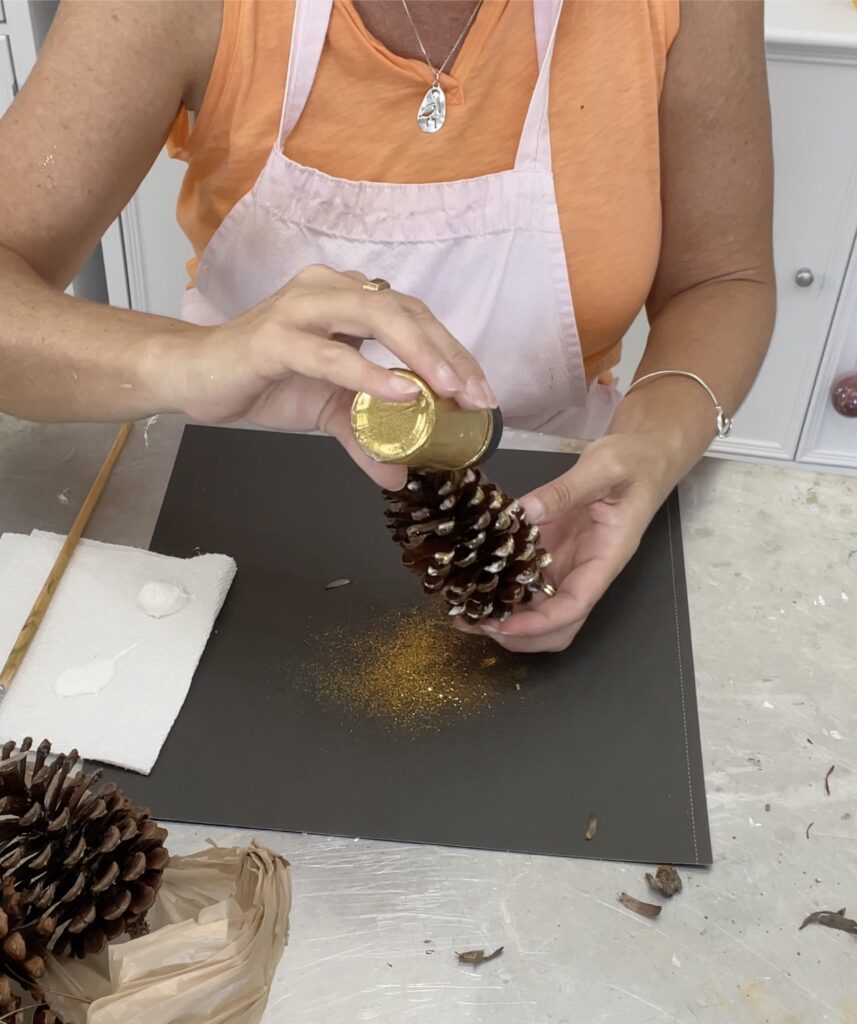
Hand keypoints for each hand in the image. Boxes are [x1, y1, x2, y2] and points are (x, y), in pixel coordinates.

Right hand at [161, 265, 495, 487]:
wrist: (196, 377)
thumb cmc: (263, 380)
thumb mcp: (327, 412)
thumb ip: (366, 438)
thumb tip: (399, 477)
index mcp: (348, 299)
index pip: (414, 317)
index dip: (453, 352)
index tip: (481, 393)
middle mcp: (329, 291)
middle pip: (404, 311)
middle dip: (447, 354)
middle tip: (476, 396)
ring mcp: (300, 309)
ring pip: (374, 316)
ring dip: (418, 354)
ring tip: (450, 390)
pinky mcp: (272, 338)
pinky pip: (328, 353)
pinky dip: (366, 373)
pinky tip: (398, 394)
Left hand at [456, 432, 681, 652]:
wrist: (644, 455)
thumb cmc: (635, 463)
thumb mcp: (603, 468)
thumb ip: (564, 491)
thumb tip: (523, 513)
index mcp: (606, 558)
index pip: (575, 606)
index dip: (538, 624)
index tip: (501, 625)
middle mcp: (586, 571)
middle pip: (558, 625)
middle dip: (518, 634)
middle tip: (473, 622)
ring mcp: (568, 564)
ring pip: (540, 610)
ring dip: (506, 619)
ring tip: (464, 612)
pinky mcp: (553, 552)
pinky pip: (529, 582)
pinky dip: (503, 590)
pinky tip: (474, 583)